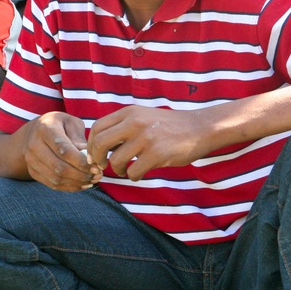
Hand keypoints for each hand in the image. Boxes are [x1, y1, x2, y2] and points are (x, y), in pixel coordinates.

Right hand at [23, 112, 102, 190]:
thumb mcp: (71, 123)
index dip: (80, 161)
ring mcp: (31, 160)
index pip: (63, 149)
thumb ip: (79, 138)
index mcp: (45, 128)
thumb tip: (88, 157)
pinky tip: (82, 184)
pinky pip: (52, 184)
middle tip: (97, 176)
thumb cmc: (59, 125)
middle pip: (59, 167)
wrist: (34, 132)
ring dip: (77, 182)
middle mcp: (34, 145)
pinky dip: (69, 187)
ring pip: (56, 178)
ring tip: (92, 180)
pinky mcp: (33, 171)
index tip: (96, 167)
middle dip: (81, 174)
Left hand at [87, 106, 210, 180]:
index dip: (91, 144)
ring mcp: (146, 137)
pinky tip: (140, 173)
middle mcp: (134, 122)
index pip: (97, 127)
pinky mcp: (157, 153)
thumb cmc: (168, 126)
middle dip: (96, 158)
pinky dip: (133, 176)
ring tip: (125, 170)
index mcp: (129, 113)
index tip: (95, 155)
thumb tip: (99, 147)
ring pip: (115, 160)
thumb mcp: (143, 117)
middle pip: (99, 143)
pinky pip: (133, 171)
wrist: (199, 128)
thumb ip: (123, 127)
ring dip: (117, 170)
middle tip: (102, 166)